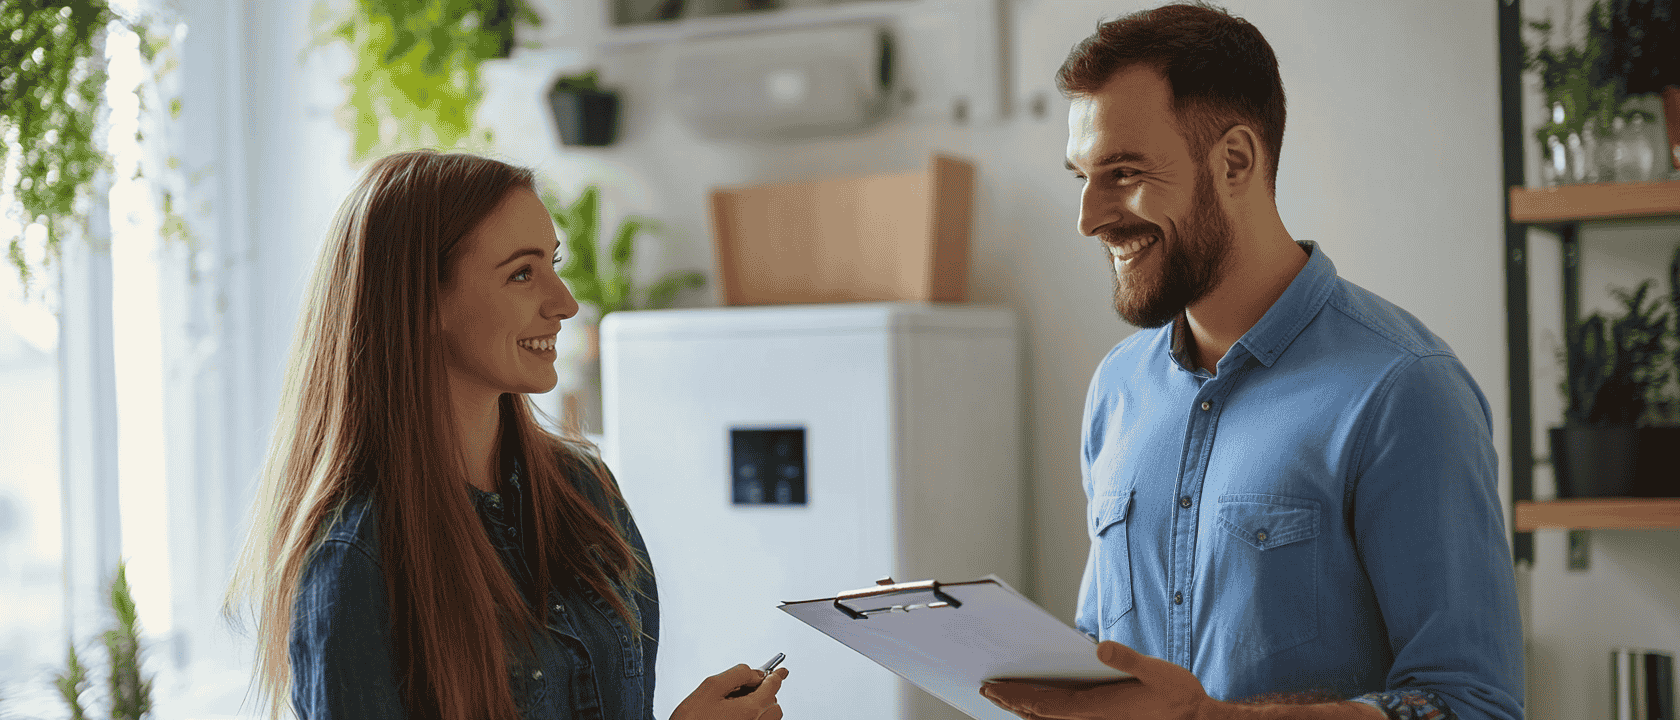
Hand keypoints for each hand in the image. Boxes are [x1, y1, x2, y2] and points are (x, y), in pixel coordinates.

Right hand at [671, 663, 790, 719]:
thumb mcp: (710, 687)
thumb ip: (737, 673)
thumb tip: (754, 673)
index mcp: (750, 710)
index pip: (773, 687)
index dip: (775, 675)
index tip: (781, 670)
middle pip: (774, 703)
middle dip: (766, 691)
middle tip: (750, 685)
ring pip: (769, 717)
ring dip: (761, 706)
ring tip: (738, 702)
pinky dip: (755, 716)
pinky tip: (736, 713)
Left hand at [979, 641, 1213, 719]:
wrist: (1194, 719)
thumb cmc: (1176, 695)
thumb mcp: (1156, 671)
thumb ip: (1128, 659)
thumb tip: (1101, 648)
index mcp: (1096, 708)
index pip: (1043, 705)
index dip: (1014, 697)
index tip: (990, 688)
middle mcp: (1089, 719)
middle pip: (1038, 714)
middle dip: (1010, 702)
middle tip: (983, 689)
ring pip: (1048, 719)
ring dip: (1022, 709)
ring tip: (999, 696)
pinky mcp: (1100, 718)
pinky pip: (1061, 718)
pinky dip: (1041, 712)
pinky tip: (1031, 704)